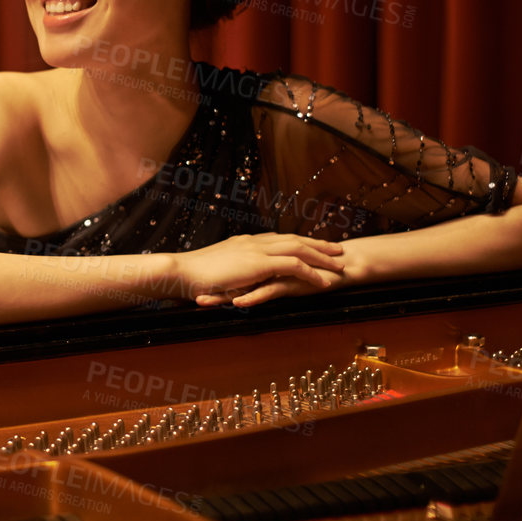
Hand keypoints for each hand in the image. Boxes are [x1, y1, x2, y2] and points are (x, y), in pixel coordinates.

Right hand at [172, 232, 343, 302]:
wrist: (182, 271)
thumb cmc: (192, 275)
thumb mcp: (217, 269)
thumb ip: (232, 270)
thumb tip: (239, 278)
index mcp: (246, 242)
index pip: (279, 239)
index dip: (299, 242)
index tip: (313, 245)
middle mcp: (255, 242)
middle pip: (295, 239)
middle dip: (318, 244)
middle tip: (337, 249)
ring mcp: (258, 251)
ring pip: (299, 250)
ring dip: (322, 257)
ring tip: (339, 265)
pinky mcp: (259, 264)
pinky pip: (293, 266)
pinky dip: (311, 273)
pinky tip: (323, 281)